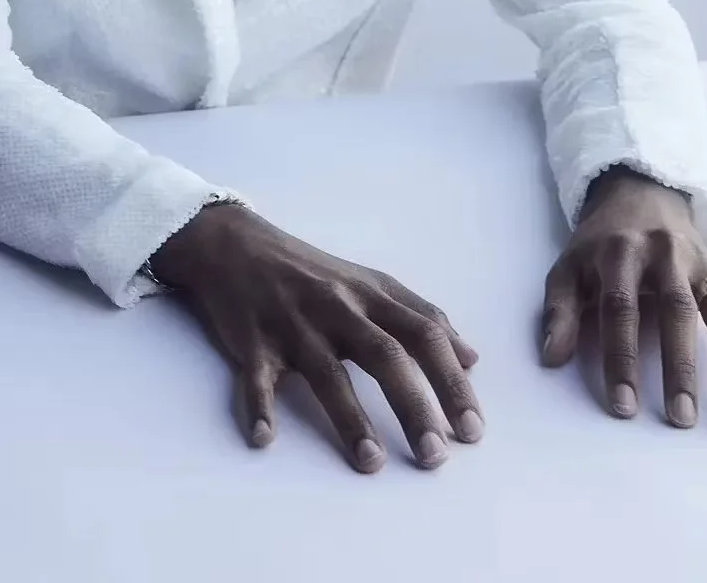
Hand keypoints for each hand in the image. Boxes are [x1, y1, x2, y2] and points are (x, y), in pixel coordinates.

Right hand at [148, 202, 482, 470]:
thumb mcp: (370, 282)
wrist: (234, 244)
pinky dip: (259, 406)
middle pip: (383, 354)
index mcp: (370, 295)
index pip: (423, 335)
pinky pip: (256, 376)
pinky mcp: (251, 339)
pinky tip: (265, 438)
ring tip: (371, 462)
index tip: (472, 430)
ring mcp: (293, 323)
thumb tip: (471, 357)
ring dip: (349, 417)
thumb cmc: (310, 271)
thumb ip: (420, 315)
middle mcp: (336, 307)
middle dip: (413, 404)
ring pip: (326, 371)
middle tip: (436, 455)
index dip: (450, 381)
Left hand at [540, 168, 706, 426]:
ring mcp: (702, 264)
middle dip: (679, 366)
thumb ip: (560, 310)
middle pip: (676, 311)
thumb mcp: (569, 266)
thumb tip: (551, 358)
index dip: (621, 357)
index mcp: (620, 252)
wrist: (640, 193)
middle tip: (681, 418)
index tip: (623, 406)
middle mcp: (666, 255)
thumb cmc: (599, 244)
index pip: (620, 308)